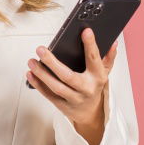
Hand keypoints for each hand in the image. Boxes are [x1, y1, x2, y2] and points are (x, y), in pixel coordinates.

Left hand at [26, 28, 118, 144]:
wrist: (91, 113)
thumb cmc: (94, 86)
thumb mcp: (104, 72)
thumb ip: (108, 57)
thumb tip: (113, 42)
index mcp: (98, 77)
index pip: (94, 59)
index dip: (91, 45)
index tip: (85, 31)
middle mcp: (86, 88)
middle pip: (68, 76)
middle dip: (53, 62)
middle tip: (40, 49)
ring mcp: (74, 99)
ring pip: (56, 87)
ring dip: (42, 74)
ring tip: (32, 61)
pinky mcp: (63, 106)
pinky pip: (49, 95)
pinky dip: (38, 84)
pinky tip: (30, 74)